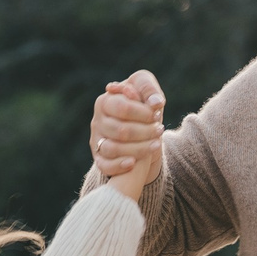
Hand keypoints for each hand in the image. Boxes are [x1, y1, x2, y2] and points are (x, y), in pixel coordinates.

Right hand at [92, 70, 164, 198]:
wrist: (139, 126)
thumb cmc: (142, 104)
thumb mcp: (146, 90)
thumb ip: (149, 90)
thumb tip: (155, 103)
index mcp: (105, 101)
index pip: (122, 107)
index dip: (143, 113)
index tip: (157, 114)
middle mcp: (97, 121)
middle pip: (119, 130)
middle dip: (144, 131)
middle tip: (160, 130)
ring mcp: (96, 140)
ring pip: (113, 148)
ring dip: (138, 148)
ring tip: (156, 144)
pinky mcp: (99, 157)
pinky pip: (104, 165)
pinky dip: (118, 165)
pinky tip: (133, 163)